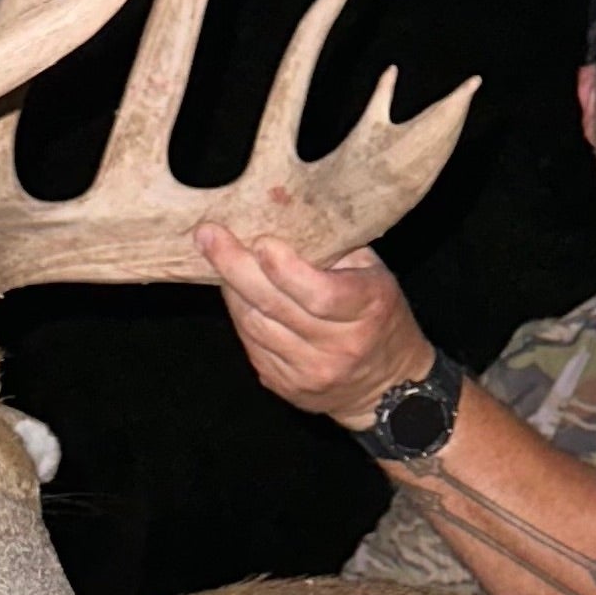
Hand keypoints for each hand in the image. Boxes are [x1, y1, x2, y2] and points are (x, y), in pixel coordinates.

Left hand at [193, 223, 435, 429]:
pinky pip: (251, 344)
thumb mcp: (374, 274)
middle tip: (208, 236)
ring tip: (216, 255)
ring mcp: (311, 371)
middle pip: (276, 306)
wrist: (388, 386)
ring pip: (256, 325)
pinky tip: (234, 291)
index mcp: (368, 309)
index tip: (259, 241)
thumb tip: (282, 208)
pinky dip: (240, 313)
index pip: (320, 294)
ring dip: (232, 288)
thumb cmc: (379, 315)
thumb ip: (335, 246)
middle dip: (235, 267)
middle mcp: (340, 346)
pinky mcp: (287, 386)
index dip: (285, 269)